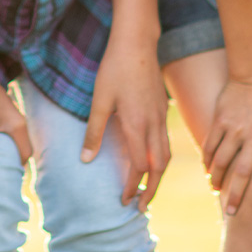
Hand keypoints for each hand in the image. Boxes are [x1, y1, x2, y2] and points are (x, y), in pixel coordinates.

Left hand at [82, 37, 169, 211]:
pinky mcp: (163, 110)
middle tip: (142, 208)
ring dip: (158, 176)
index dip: (134, 186)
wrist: (137, 43)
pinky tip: (151, 162)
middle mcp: (153, 124)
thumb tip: (86, 160)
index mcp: (136, 125)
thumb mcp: (99, 101)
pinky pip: (166, 142)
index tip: (125, 200)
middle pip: (159, 166)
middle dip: (152, 190)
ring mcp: (161, 117)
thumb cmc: (114, 69)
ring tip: (149, 190)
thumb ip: (93, 132)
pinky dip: (161, 159)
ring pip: (166, 155)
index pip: (139, 166)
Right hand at [204, 74, 251, 214]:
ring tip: (216, 190)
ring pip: (221, 161)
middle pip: (244, 172)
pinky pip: (210, 147)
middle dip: (237, 195)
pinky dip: (207, 162)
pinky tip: (208, 172)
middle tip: (231, 212)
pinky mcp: (219, 122)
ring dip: (217, 179)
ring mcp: (234, 129)